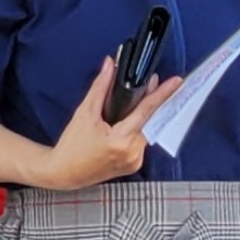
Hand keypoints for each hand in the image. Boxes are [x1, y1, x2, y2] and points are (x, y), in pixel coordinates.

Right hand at [28, 57, 183, 190]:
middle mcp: (132, 153)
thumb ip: (100, 87)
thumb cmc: (71, 146)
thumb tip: (110, 65)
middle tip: (159, 84)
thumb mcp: (84, 113)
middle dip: (155, 102)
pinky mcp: (133, 165)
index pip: (147, 111)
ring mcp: (135, 161)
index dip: (162, 94)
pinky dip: (140, 129)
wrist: (63, 174)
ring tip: (143, 98)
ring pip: (148, 131)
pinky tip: (134, 119)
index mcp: (120, 141)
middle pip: (151, 121)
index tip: (176, 82)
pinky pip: (142, 142)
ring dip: (147, 116)